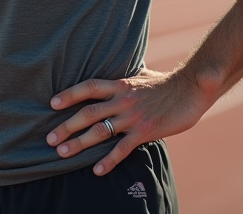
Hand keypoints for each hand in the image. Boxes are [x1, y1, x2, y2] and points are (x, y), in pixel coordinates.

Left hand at [46, 68, 207, 175]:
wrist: (192, 88)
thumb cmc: (166, 83)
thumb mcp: (142, 75)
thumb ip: (126, 78)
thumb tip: (117, 72)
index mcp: (120, 84)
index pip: (89, 87)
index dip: (69, 94)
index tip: (52, 103)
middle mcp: (123, 100)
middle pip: (88, 112)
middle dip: (66, 126)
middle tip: (49, 138)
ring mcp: (133, 117)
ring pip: (100, 131)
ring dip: (79, 143)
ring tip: (62, 153)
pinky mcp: (145, 131)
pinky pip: (122, 148)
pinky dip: (108, 160)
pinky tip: (97, 170)